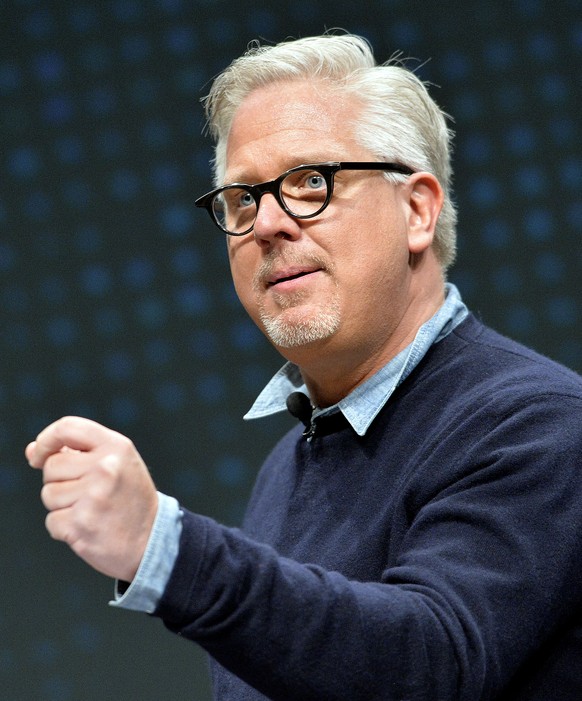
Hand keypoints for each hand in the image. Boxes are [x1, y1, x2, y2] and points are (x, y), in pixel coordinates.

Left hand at [26, 416, 158, 581]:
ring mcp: (94, 496)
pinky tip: (88, 527)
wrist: (152, 539)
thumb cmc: (130, 498)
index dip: (46, 439)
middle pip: (52, 466)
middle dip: (59, 481)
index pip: (68, 427)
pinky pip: (52, 520)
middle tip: (87, 493)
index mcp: (116, 447)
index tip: (39, 454)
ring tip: (90, 510)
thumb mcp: (116, 464)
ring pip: (48, 494)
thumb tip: (32, 451)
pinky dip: (64, 528)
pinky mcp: (81, 524)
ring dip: (62, 506)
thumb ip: (77, 452)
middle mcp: (106, 467)